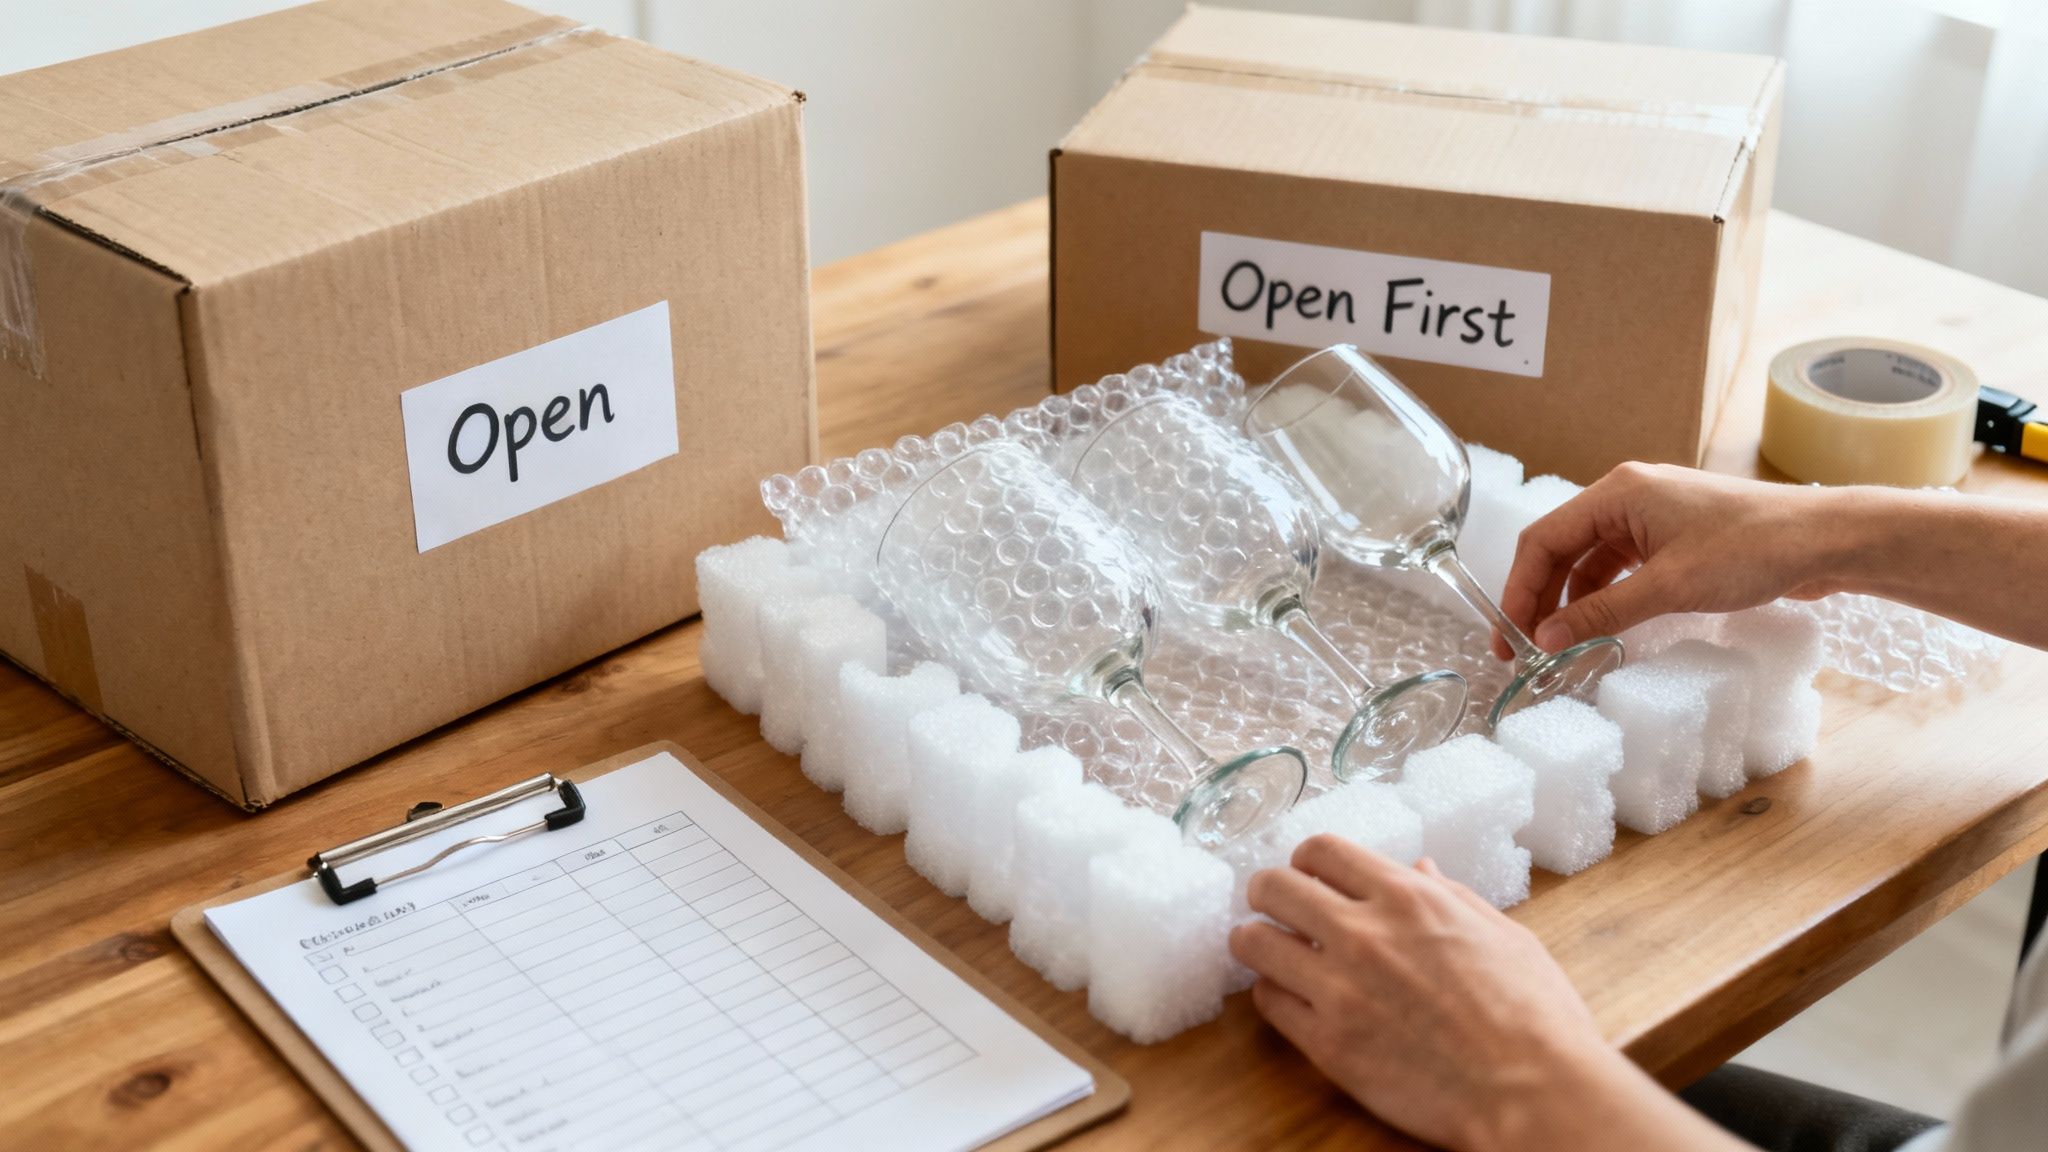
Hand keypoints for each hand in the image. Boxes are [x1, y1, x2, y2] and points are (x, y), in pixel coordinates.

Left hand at [1229, 836, 1746, 1151]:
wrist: (1535, 1093)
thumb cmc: (1536, 1017)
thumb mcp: (1505, 936)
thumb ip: (1452, 897)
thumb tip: (1420, 868)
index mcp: (1409, 899)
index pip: (1321, 850)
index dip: (1306, 861)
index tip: (1308, 876)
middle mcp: (1364, 934)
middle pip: (1272, 886)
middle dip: (1266, 893)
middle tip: (1273, 909)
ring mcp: (1340, 989)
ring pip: (1253, 942)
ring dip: (1257, 942)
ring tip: (1269, 953)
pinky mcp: (1328, 1044)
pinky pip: (1268, 1003)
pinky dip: (1273, 996)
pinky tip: (1292, 1000)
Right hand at [1497, 463, 1840, 657]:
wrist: (1826, 539)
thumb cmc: (1753, 549)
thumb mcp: (1669, 587)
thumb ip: (1601, 614)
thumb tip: (1546, 639)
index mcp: (1618, 493)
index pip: (1543, 539)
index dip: (1519, 590)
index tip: (1509, 637)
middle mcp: (1628, 496)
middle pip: (1561, 549)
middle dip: (1539, 598)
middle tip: (1524, 649)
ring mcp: (1652, 516)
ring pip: (1591, 560)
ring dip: (1571, 601)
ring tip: (1559, 645)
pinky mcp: (1675, 537)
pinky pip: (1621, 566)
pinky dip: (1605, 597)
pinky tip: (1600, 628)